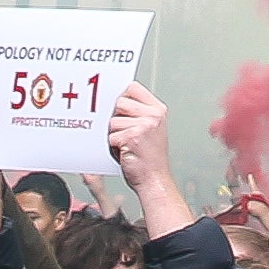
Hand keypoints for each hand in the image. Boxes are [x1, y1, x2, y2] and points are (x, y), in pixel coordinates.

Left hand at [107, 80, 194, 234]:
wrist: (154, 180)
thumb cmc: (149, 158)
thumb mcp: (150, 129)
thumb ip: (137, 112)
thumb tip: (113, 100)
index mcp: (158, 110)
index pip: (132, 88)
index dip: (121, 96)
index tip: (120, 108)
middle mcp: (153, 115)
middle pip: (119, 102)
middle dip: (115, 118)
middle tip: (125, 133)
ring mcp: (144, 125)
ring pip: (112, 121)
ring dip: (113, 135)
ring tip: (125, 145)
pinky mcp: (133, 137)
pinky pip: (111, 136)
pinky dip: (112, 147)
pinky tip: (124, 153)